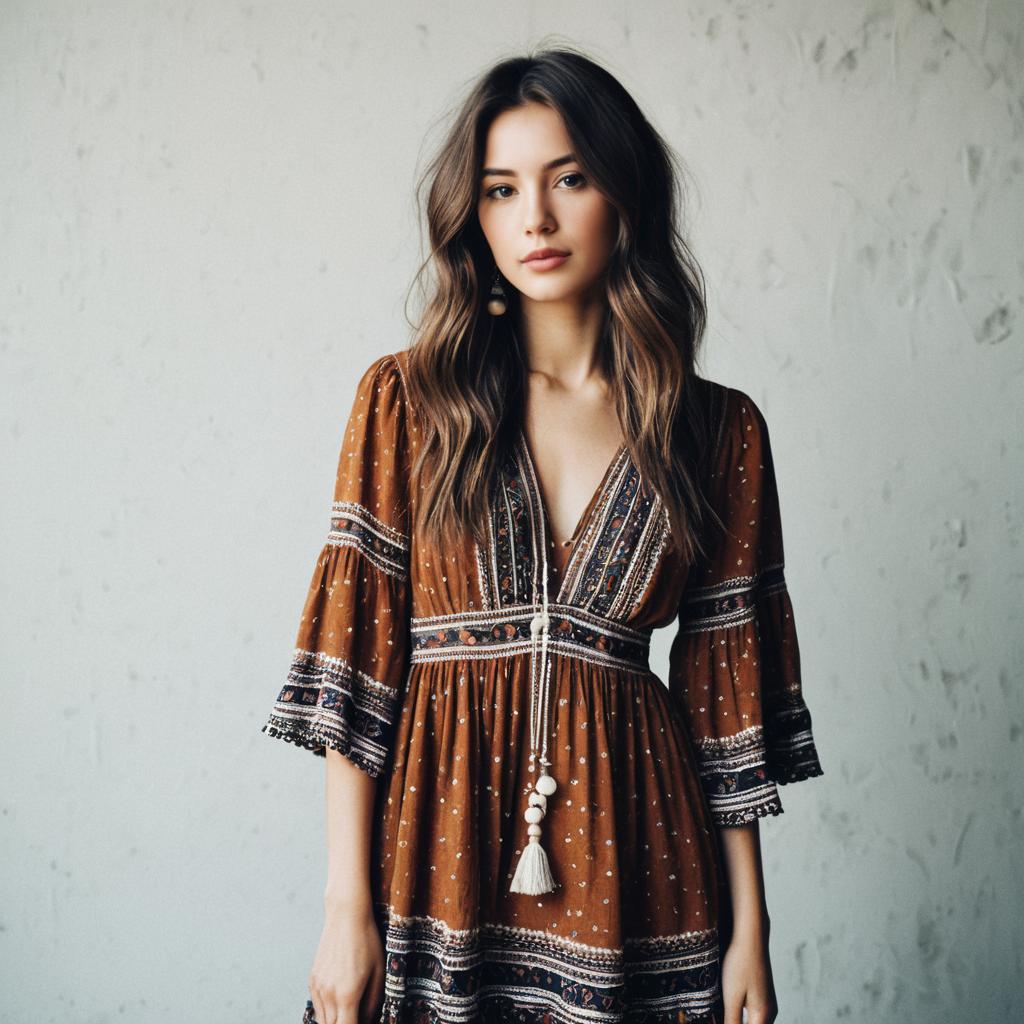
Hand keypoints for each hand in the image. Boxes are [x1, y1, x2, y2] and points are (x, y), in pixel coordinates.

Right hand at [308, 905, 385, 1023]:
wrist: (346, 915)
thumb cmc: (367, 941)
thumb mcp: (379, 972)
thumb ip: (373, 1003)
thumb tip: (369, 1021)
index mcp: (347, 995)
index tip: (362, 1022)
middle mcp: (329, 994)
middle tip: (358, 1015)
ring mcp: (318, 987)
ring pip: (323, 1020)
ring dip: (336, 1021)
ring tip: (351, 1011)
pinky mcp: (312, 980)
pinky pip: (318, 1007)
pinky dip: (327, 1011)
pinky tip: (340, 1002)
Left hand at [720, 930, 777, 1023]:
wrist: (751, 936)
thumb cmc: (740, 963)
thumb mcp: (731, 996)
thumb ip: (732, 1021)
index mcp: (763, 1015)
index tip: (720, 1021)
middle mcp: (770, 1012)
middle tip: (719, 1017)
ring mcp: (768, 1003)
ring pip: (754, 1023)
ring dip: (739, 1022)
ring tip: (721, 1014)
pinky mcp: (763, 995)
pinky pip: (754, 1015)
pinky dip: (743, 1017)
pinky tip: (730, 1010)